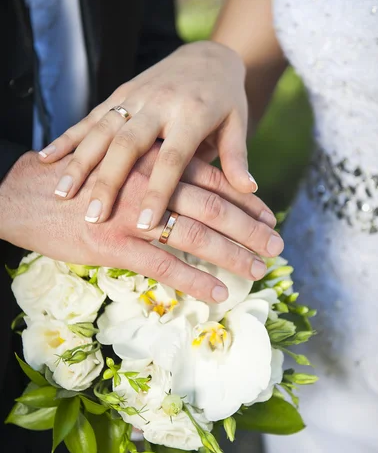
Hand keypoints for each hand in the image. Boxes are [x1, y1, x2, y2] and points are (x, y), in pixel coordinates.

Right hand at [1, 147, 281, 302]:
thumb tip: (193, 181)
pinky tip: (216, 293)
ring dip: (232, 254)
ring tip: (259, 271)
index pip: (212, 179)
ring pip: (194, 236)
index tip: (269, 217)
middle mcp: (150, 182)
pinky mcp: (113, 243)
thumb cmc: (76, 177)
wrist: (22, 192)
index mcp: (154, 158)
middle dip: (249, 228)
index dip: (244, 200)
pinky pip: (162, 265)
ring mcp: (132, 214)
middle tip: (277, 246)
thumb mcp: (120, 159)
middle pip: (212, 207)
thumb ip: (160, 167)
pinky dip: (192, 280)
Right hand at [38, 41, 252, 229]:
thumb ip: (236, 156)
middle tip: (94, 215)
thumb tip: (249, 190)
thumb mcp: (237, 124)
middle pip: (128, 144)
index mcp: (192, 115)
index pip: (173, 157)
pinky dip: (67, 138)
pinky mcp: (118, 95)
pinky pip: (89, 118)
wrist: (206, 54)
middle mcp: (159, 104)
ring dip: (81, 162)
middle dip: (109, 180)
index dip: (160, 190)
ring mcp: (134, 97)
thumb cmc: (225, 99)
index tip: (145, 221)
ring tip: (62, 194)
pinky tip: (45, 159)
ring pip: (101, 130)